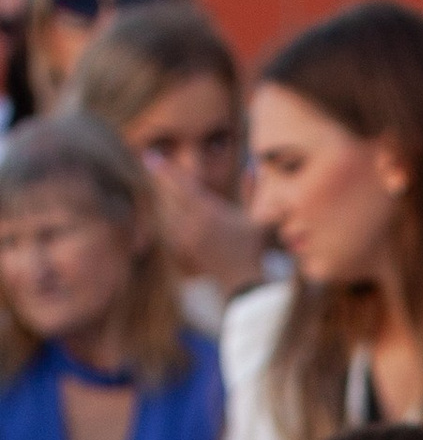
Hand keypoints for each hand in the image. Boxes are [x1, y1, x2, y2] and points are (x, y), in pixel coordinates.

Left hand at [145, 167, 267, 305]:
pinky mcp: (181, 248)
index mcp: (209, 211)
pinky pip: (165, 227)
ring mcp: (184, 237)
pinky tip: (163, 210)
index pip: (181, 185)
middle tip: (152, 167)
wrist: (242, 281)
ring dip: (160, 198)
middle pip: (167, 195)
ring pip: (163, 211)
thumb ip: (251, 192)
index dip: (165, 170)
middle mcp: (192, 222)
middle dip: (160, 182)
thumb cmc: (251, 248)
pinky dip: (163, 216)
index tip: (151, 157)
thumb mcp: (254, 218)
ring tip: (158, 187)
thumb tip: (253, 168)